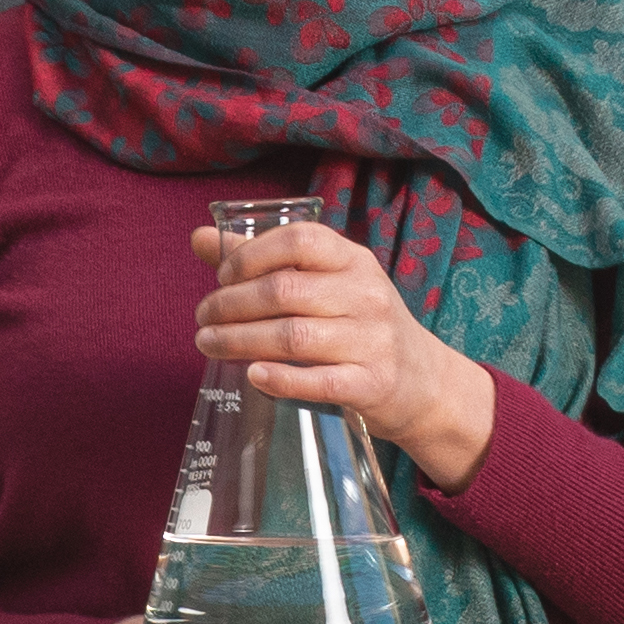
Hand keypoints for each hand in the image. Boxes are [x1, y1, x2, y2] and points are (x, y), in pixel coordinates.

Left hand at [194, 217, 499, 489]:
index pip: (299, 239)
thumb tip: (199, 238)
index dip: (250, 255)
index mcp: (353, 261)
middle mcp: (366, 294)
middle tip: (203, 319)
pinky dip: (280, 378)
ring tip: (209, 344)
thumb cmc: (361, 327)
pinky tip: (252, 375)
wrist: (424, 382)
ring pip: (294, 336)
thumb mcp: (326, 284)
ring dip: (240, 341)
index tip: (221, 277)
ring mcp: (372, 340)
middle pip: (285, 290)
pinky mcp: (373, 384)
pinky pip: (319, 381)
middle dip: (231, 304)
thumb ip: (263, 261)